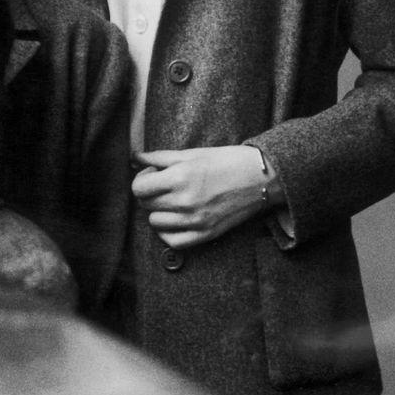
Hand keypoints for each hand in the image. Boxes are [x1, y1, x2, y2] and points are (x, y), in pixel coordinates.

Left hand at [131, 145, 267, 249]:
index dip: (142, 179)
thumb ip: (159, 157)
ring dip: (159, 211)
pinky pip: (172, 241)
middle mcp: (185, 201)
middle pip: (145, 204)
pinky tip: (176, 218)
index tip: (153, 174)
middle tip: (164, 185)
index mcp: (180, 177)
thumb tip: (134, 158)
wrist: (260, 178)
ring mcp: (195, 220)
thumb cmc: (226, 161)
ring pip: (155, 223)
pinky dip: (168, 231)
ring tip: (173, 200)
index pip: (139, 188)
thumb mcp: (191, 153)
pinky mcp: (205, 234)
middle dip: (150, 193)